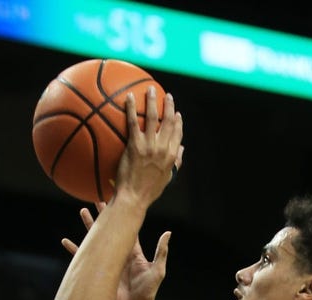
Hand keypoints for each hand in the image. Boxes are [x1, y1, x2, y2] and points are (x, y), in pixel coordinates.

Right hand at [62, 201, 171, 299]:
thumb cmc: (148, 292)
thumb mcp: (157, 271)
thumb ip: (160, 252)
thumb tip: (168, 233)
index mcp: (132, 251)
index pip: (126, 228)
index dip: (121, 215)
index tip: (116, 201)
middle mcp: (118, 253)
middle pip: (109, 230)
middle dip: (102, 215)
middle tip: (95, 198)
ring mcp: (107, 262)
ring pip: (95, 240)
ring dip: (89, 226)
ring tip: (82, 211)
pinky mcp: (98, 272)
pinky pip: (83, 259)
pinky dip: (74, 251)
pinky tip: (66, 242)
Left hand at [116, 89, 183, 206]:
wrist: (134, 198)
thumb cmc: (148, 192)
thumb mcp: (166, 179)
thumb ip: (175, 163)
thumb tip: (182, 151)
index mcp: (171, 156)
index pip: (178, 134)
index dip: (178, 122)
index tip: (177, 113)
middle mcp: (163, 148)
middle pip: (169, 122)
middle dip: (169, 106)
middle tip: (167, 96)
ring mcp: (149, 146)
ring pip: (153, 117)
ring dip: (153, 101)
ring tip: (150, 89)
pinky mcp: (135, 145)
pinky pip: (133, 122)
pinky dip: (131, 108)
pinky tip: (129, 98)